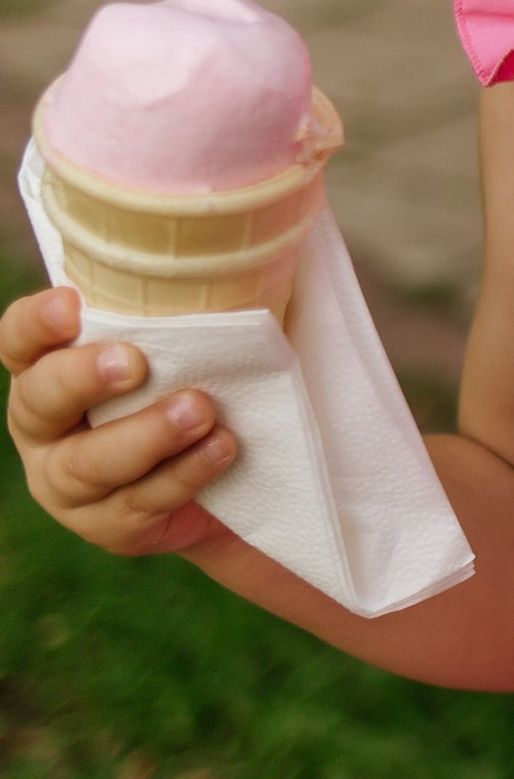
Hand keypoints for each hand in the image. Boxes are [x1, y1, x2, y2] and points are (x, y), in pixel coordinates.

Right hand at [3, 285, 235, 556]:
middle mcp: (45, 428)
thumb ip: (181, 309)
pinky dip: (184, 473)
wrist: (226, 477)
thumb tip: (227, 252)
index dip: (36, 324)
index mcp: (50, 370)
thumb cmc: (195, 383)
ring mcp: (69, 484)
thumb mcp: (186, 345)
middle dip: (82, 379)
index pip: (21, 341)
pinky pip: (140, 502)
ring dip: (146, 434)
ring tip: (200, 409)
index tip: (71, 304)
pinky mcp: (109, 526)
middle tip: (134, 361)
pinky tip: (221, 448)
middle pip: (39, 401)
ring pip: (89, 464)